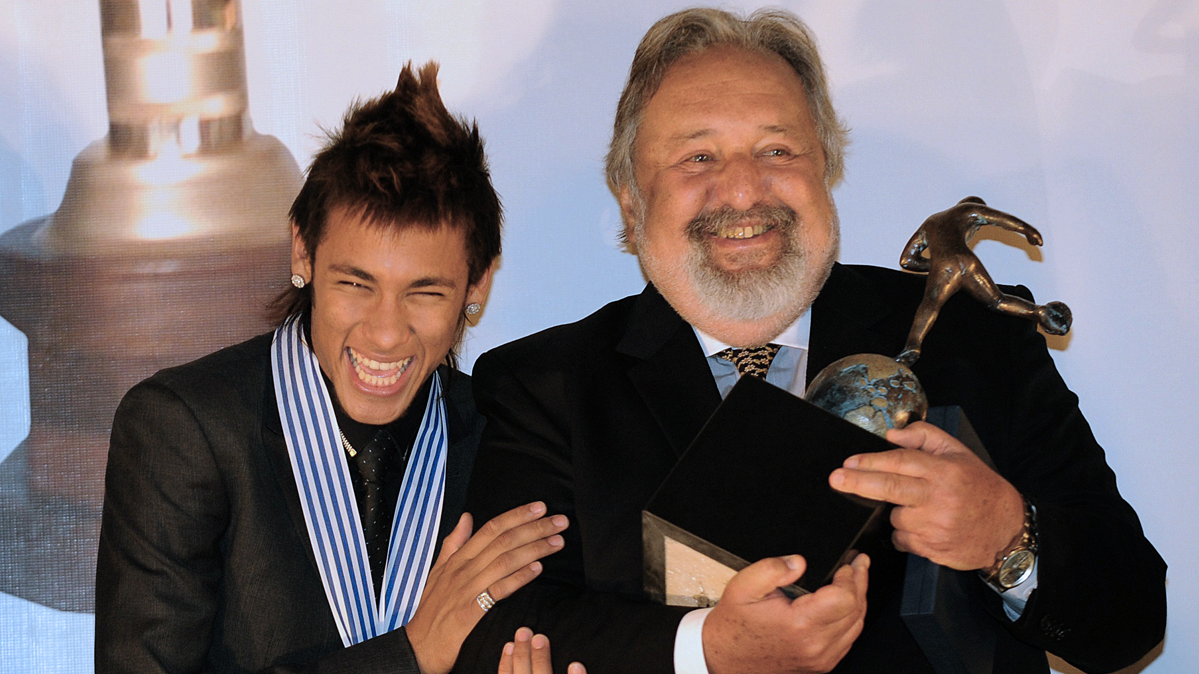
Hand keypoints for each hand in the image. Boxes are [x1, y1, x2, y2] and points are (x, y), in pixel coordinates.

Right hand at [405, 502, 568, 673]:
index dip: (517, 515)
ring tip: (557, 542)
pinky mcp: (470, 612)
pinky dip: (519, 578)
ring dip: (534, 549)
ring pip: (505, 561)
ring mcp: (466, 590)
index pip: (491, 528)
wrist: (418, 647)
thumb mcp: (438, 572)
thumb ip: (454, 543)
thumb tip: (466, 517)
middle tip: (560, 521)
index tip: (540, 507)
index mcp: (458, 559)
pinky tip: (538, 570)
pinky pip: (498, 591)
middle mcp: (463, 570)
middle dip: (534, 528)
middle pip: (503, 541)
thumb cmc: (431, 610)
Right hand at [703, 553, 868, 673]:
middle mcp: (815, 646)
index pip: (844, 599)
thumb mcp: (743, 586)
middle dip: (860, 583)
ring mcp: (820, 658)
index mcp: (799, 625)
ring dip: (859, 601)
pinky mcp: (821, 664)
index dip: (850, 577)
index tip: (847, 564)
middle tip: (860, 563)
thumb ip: (771, 569)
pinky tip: (846, 604)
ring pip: (856, 627)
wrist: (724, 656)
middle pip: (856, 611)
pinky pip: (847, 640)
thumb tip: (799, 562)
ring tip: (856, 580)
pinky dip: (851, 619)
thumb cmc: (735, 625)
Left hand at [828, 421, 1023, 569]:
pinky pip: (902, 540)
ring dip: (897, 513)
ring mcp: (935, 526)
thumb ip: (924, 436)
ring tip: (921, 509)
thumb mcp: (958, 453)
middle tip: (836, 479)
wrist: (1006, 530)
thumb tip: (892, 435)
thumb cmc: (979, 488)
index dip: (871, 461)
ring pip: (894, 517)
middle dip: (858, 483)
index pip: (900, 462)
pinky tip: (925, 527)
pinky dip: (906, 534)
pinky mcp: (932, 549)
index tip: (848, 462)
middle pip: (890, 488)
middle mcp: (938, 498)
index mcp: (943, 471)